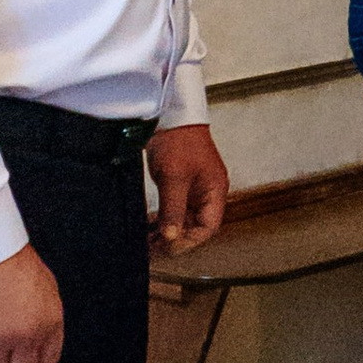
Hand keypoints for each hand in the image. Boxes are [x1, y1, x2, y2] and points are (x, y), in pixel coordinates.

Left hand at [148, 124, 228, 251]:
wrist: (169, 114)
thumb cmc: (179, 139)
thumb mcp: (174, 178)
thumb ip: (173, 210)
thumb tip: (171, 237)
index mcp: (215, 190)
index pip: (208, 227)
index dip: (188, 240)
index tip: (167, 246)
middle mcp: (207, 191)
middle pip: (196, 226)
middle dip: (175, 238)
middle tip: (153, 248)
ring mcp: (194, 187)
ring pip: (184, 219)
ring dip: (168, 230)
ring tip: (148, 240)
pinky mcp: (180, 183)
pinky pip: (175, 208)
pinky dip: (163, 219)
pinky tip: (150, 226)